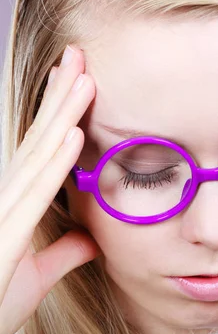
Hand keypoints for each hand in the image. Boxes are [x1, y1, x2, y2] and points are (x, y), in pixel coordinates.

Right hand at [0, 45, 101, 333]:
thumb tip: (92, 239)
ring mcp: (2, 214)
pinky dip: (55, 163)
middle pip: (38, 140)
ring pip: (38, 156)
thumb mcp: (36, 278)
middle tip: (80, 55)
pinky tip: (74, 136)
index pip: (40, 151)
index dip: (58, 115)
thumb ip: (63, 254)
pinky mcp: (5, 235)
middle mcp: (5, 200)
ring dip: (63, 115)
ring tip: (85, 79)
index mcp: (14, 206)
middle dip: (60, 97)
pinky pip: (34, 194)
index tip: (76, 83)